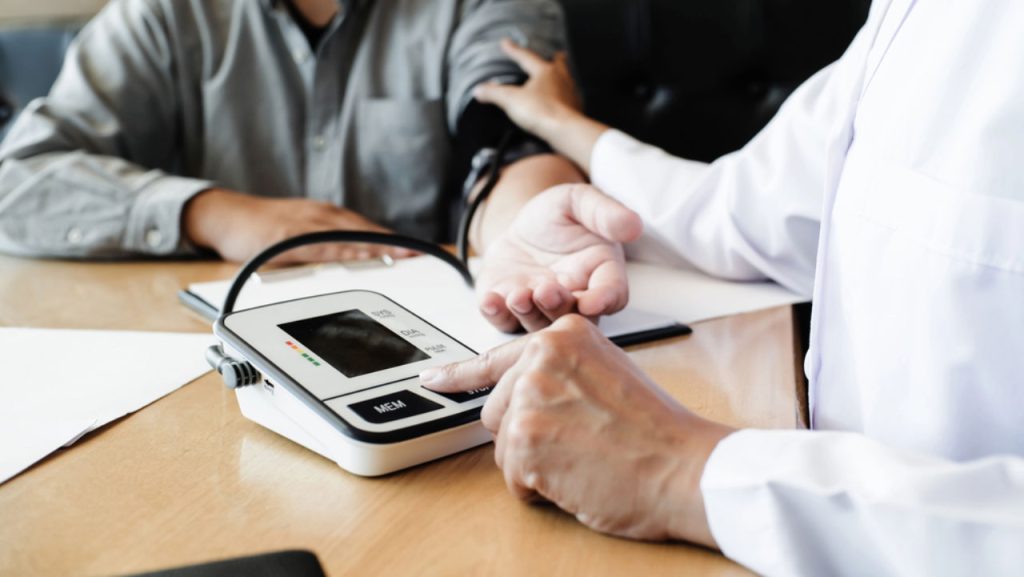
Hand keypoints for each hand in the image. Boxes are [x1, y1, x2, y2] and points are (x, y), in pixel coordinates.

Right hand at [183, 188, 416, 262]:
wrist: (225, 216)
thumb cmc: (263, 229)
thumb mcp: (300, 236)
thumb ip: (325, 247)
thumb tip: (352, 260)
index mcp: (325, 217)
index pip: (365, 228)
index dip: (391, 239)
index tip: (415, 250)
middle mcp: (319, 215)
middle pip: (362, 229)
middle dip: (391, 241)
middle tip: (417, 253)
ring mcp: (303, 224)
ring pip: (345, 234)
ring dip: (373, 244)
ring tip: (398, 254)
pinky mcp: (286, 235)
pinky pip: (318, 243)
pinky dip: (340, 249)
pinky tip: (355, 254)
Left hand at [420, 315, 733, 544]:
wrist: (684, 466)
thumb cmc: (655, 429)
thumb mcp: (607, 372)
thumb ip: (561, 370)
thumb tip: (520, 388)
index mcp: (562, 335)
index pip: (495, 357)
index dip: (460, 375)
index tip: (434, 380)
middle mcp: (540, 357)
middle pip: (497, 409)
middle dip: (526, 434)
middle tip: (572, 444)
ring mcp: (529, 397)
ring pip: (502, 444)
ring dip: (534, 462)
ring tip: (582, 458)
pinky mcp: (524, 441)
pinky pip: (511, 476)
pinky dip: (539, 488)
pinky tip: (577, 476)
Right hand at [474, 39, 581, 140]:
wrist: (564, 130)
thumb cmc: (542, 112)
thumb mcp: (511, 100)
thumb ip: (494, 93)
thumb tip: (479, 90)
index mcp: (544, 72)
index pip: (526, 57)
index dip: (513, 50)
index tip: (506, 44)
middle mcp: (560, 79)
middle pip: (557, 63)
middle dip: (553, 58)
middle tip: (554, 54)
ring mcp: (570, 94)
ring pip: (567, 79)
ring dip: (562, 76)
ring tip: (558, 77)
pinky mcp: (575, 109)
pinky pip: (571, 98)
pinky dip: (566, 96)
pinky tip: (562, 101)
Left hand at [475, 183, 641, 332]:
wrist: (521, 225)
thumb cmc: (557, 215)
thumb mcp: (579, 201)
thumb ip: (605, 213)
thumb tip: (634, 225)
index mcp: (600, 272)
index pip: (612, 294)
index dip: (604, 300)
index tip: (593, 301)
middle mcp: (574, 297)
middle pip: (574, 316)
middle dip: (559, 307)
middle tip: (546, 291)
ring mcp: (542, 308)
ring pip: (539, 323)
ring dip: (528, 313)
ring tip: (518, 295)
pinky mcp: (512, 311)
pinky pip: (504, 321)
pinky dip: (496, 314)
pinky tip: (490, 301)